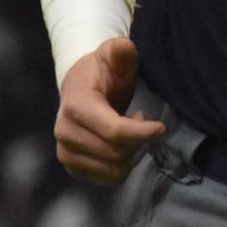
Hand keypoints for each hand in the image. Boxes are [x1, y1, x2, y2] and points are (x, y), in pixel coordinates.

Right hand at [54, 36, 163, 185]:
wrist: (80, 86)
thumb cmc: (103, 70)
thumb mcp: (114, 54)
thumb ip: (121, 51)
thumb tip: (123, 48)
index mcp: (76, 106)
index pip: (115, 132)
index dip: (142, 133)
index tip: (160, 126)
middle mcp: (65, 133)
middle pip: (117, 154)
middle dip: (139, 141)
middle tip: (142, 121)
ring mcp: (66, 152)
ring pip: (114, 170)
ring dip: (132, 154)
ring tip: (131, 131)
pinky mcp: (73, 166)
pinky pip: (109, 178)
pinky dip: (123, 165)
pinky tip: (122, 145)